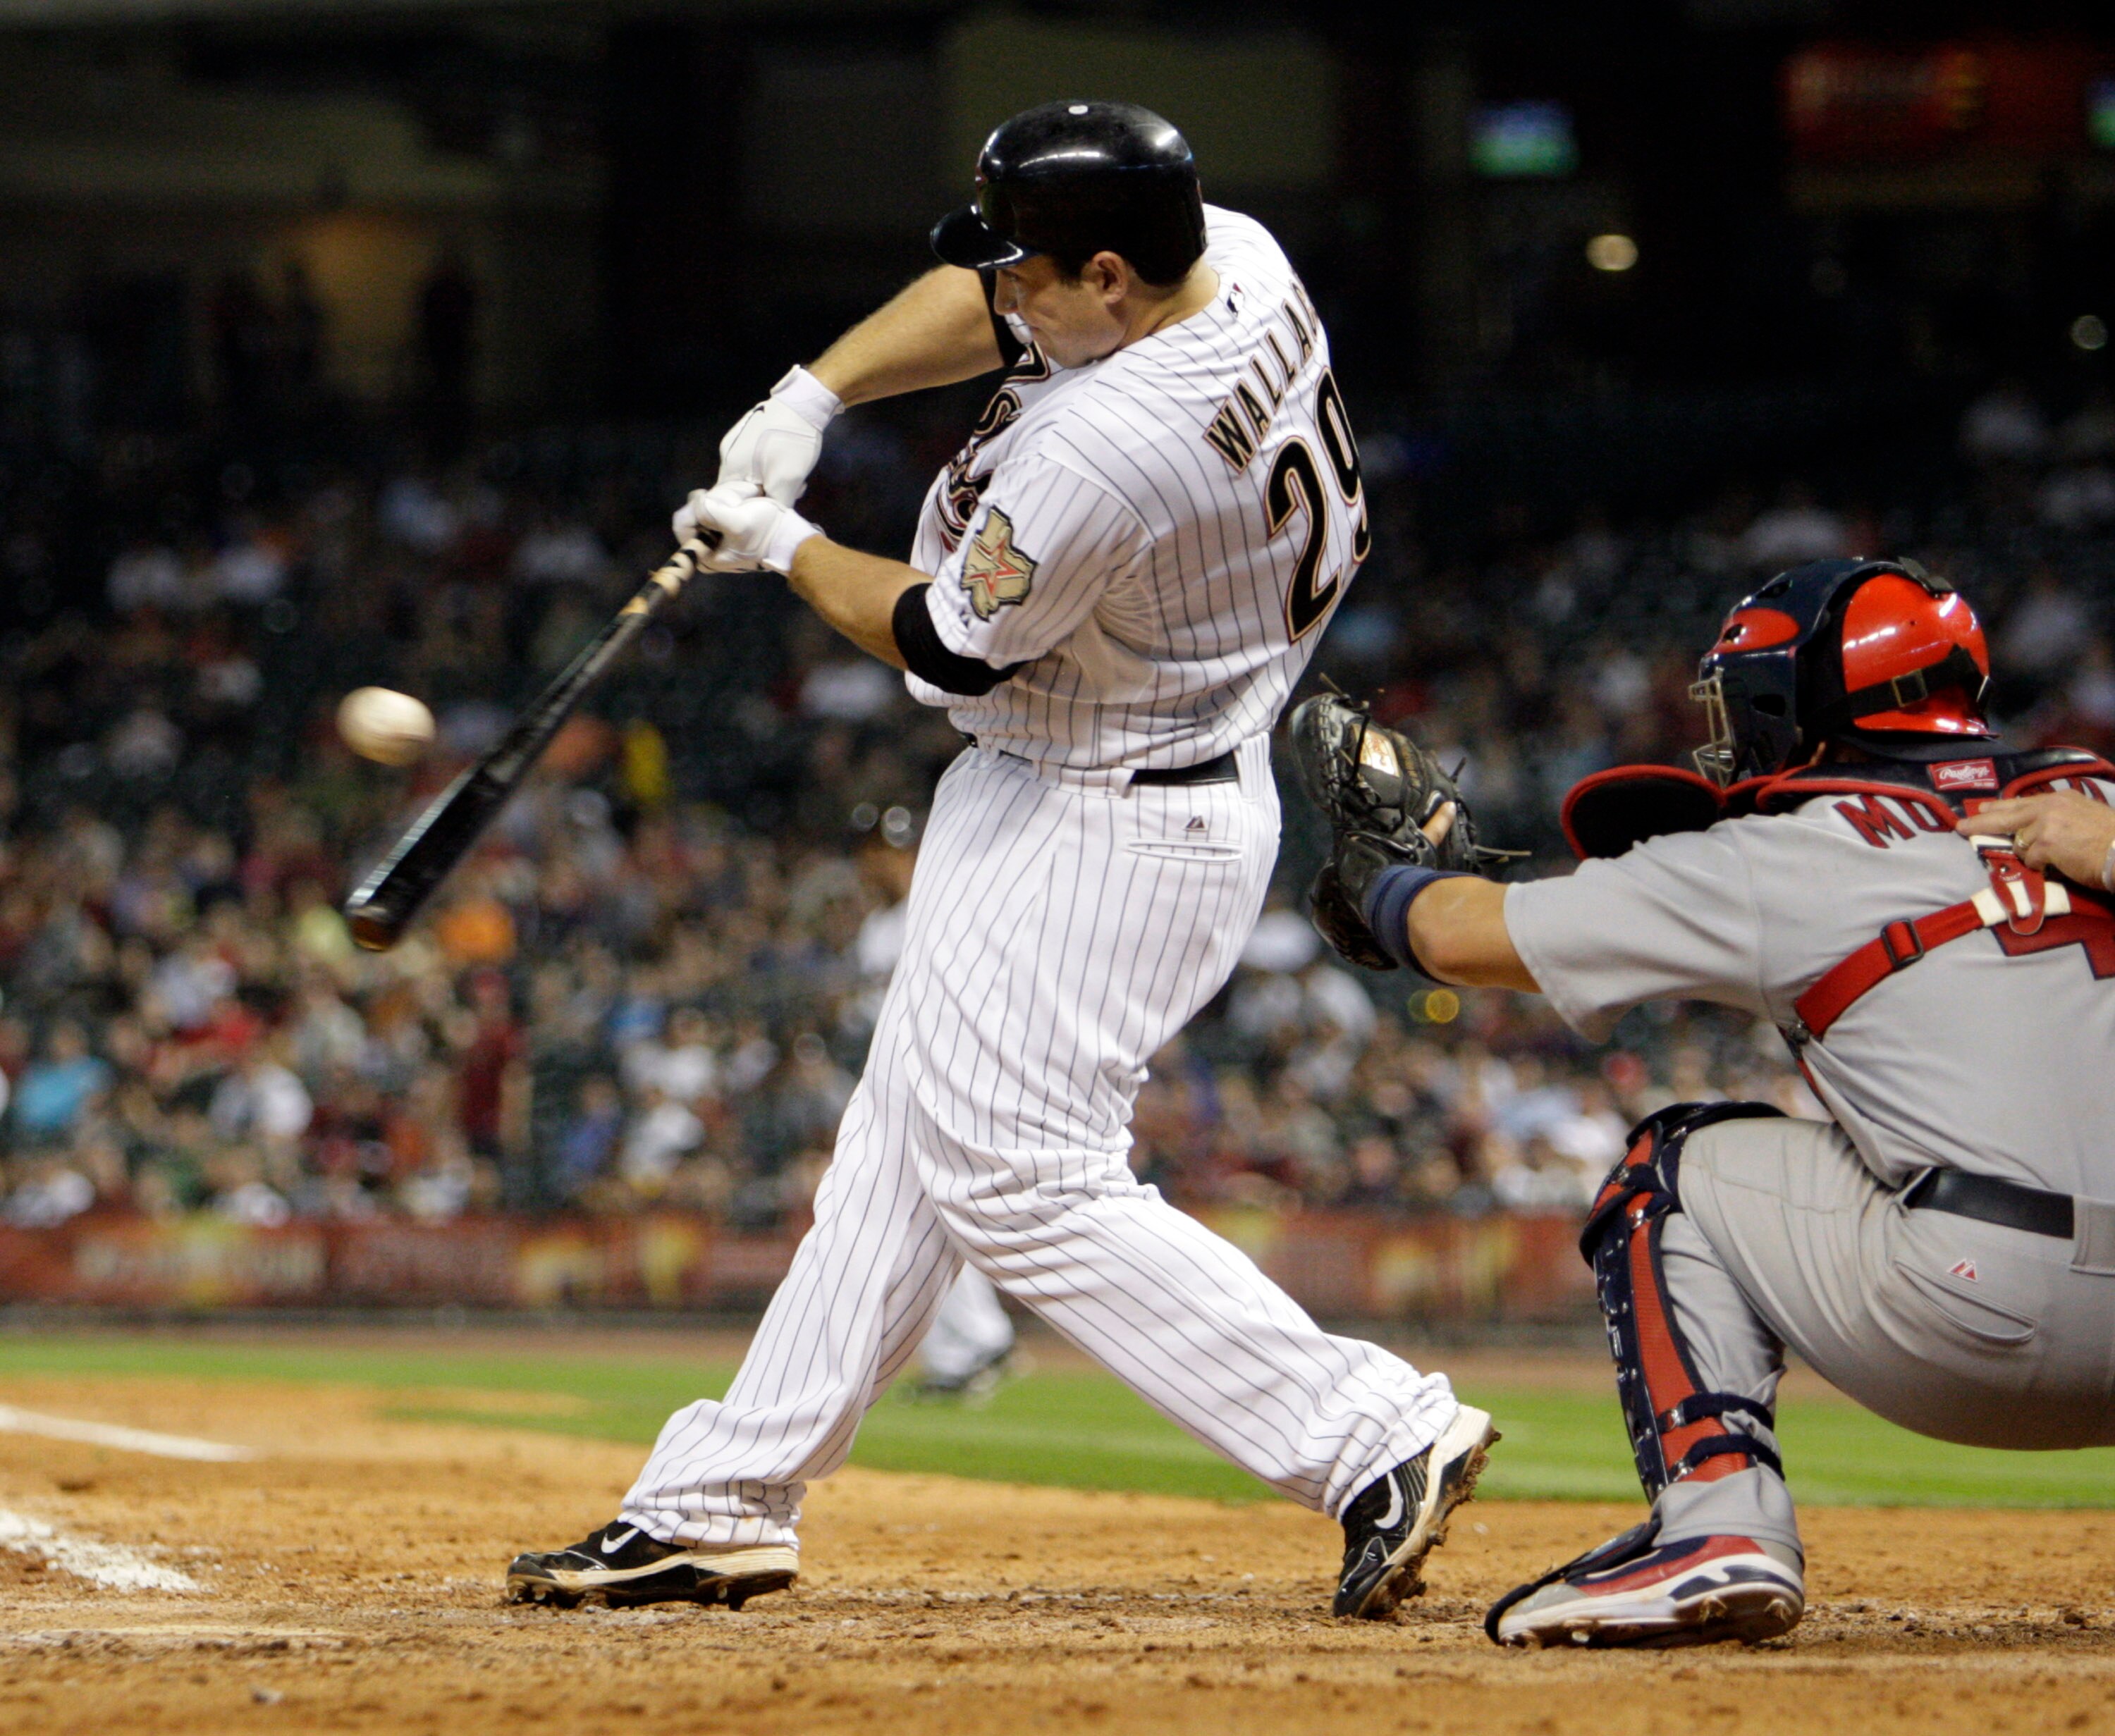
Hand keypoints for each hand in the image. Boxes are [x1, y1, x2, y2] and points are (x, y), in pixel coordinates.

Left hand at [674, 482, 820, 576]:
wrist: (792, 540)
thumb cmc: (766, 532)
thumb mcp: (736, 521)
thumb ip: (710, 512)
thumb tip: (695, 503)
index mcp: (707, 557)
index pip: (682, 527)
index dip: (691, 508)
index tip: (704, 496)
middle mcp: (709, 556)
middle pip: (691, 525)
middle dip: (702, 508)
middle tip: (718, 498)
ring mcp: (719, 550)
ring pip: (703, 522)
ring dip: (712, 508)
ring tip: (728, 501)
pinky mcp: (729, 542)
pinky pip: (715, 523)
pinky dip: (721, 511)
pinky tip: (733, 505)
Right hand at [714, 366, 839, 504]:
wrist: (803, 402)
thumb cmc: (792, 443)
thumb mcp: (787, 481)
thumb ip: (775, 505)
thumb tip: (769, 519)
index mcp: (730, 466)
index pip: (728, 501)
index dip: (747, 511)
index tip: (766, 513)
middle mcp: (727, 453)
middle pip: (740, 488)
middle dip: (763, 495)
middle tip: (786, 494)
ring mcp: (736, 440)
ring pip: (750, 473)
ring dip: (769, 481)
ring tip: (791, 480)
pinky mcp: (747, 431)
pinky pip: (754, 459)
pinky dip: (769, 467)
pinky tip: (786, 463)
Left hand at [1959, 792, 2114, 890]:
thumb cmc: (2109, 837)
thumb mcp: (2082, 815)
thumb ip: (2056, 816)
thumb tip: (2033, 827)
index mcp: (2059, 798)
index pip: (2020, 803)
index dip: (1998, 808)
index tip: (1981, 809)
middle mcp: (2049, 807)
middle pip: (2005, 815)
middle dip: (1980, 822)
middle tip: (1960, 827)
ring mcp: (2045, 825)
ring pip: (2020, 844)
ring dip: (2032, 855)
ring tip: (2059, 855)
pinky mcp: (2045, 844)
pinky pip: (2030, 860)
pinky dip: (2041, 866)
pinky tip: (2060, 864)